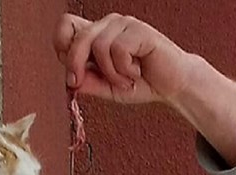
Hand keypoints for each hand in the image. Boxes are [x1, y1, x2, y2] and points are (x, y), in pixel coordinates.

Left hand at [53, 13, 194, 104]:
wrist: (173, 85)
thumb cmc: (142, 83)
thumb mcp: (107, 88)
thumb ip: (88, 83)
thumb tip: (70, 79)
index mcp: (97, 35)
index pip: (66, 25)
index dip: (62, 47)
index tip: (73, 73)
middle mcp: (108, 25)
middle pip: (78, 36)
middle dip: (77, 64)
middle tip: (83, 83)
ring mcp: (124, 24)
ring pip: (99, 46)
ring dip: (111, 73)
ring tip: (126, 79)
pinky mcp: (139, 30)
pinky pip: (118, 50)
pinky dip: (125, 69)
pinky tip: (137, 71)